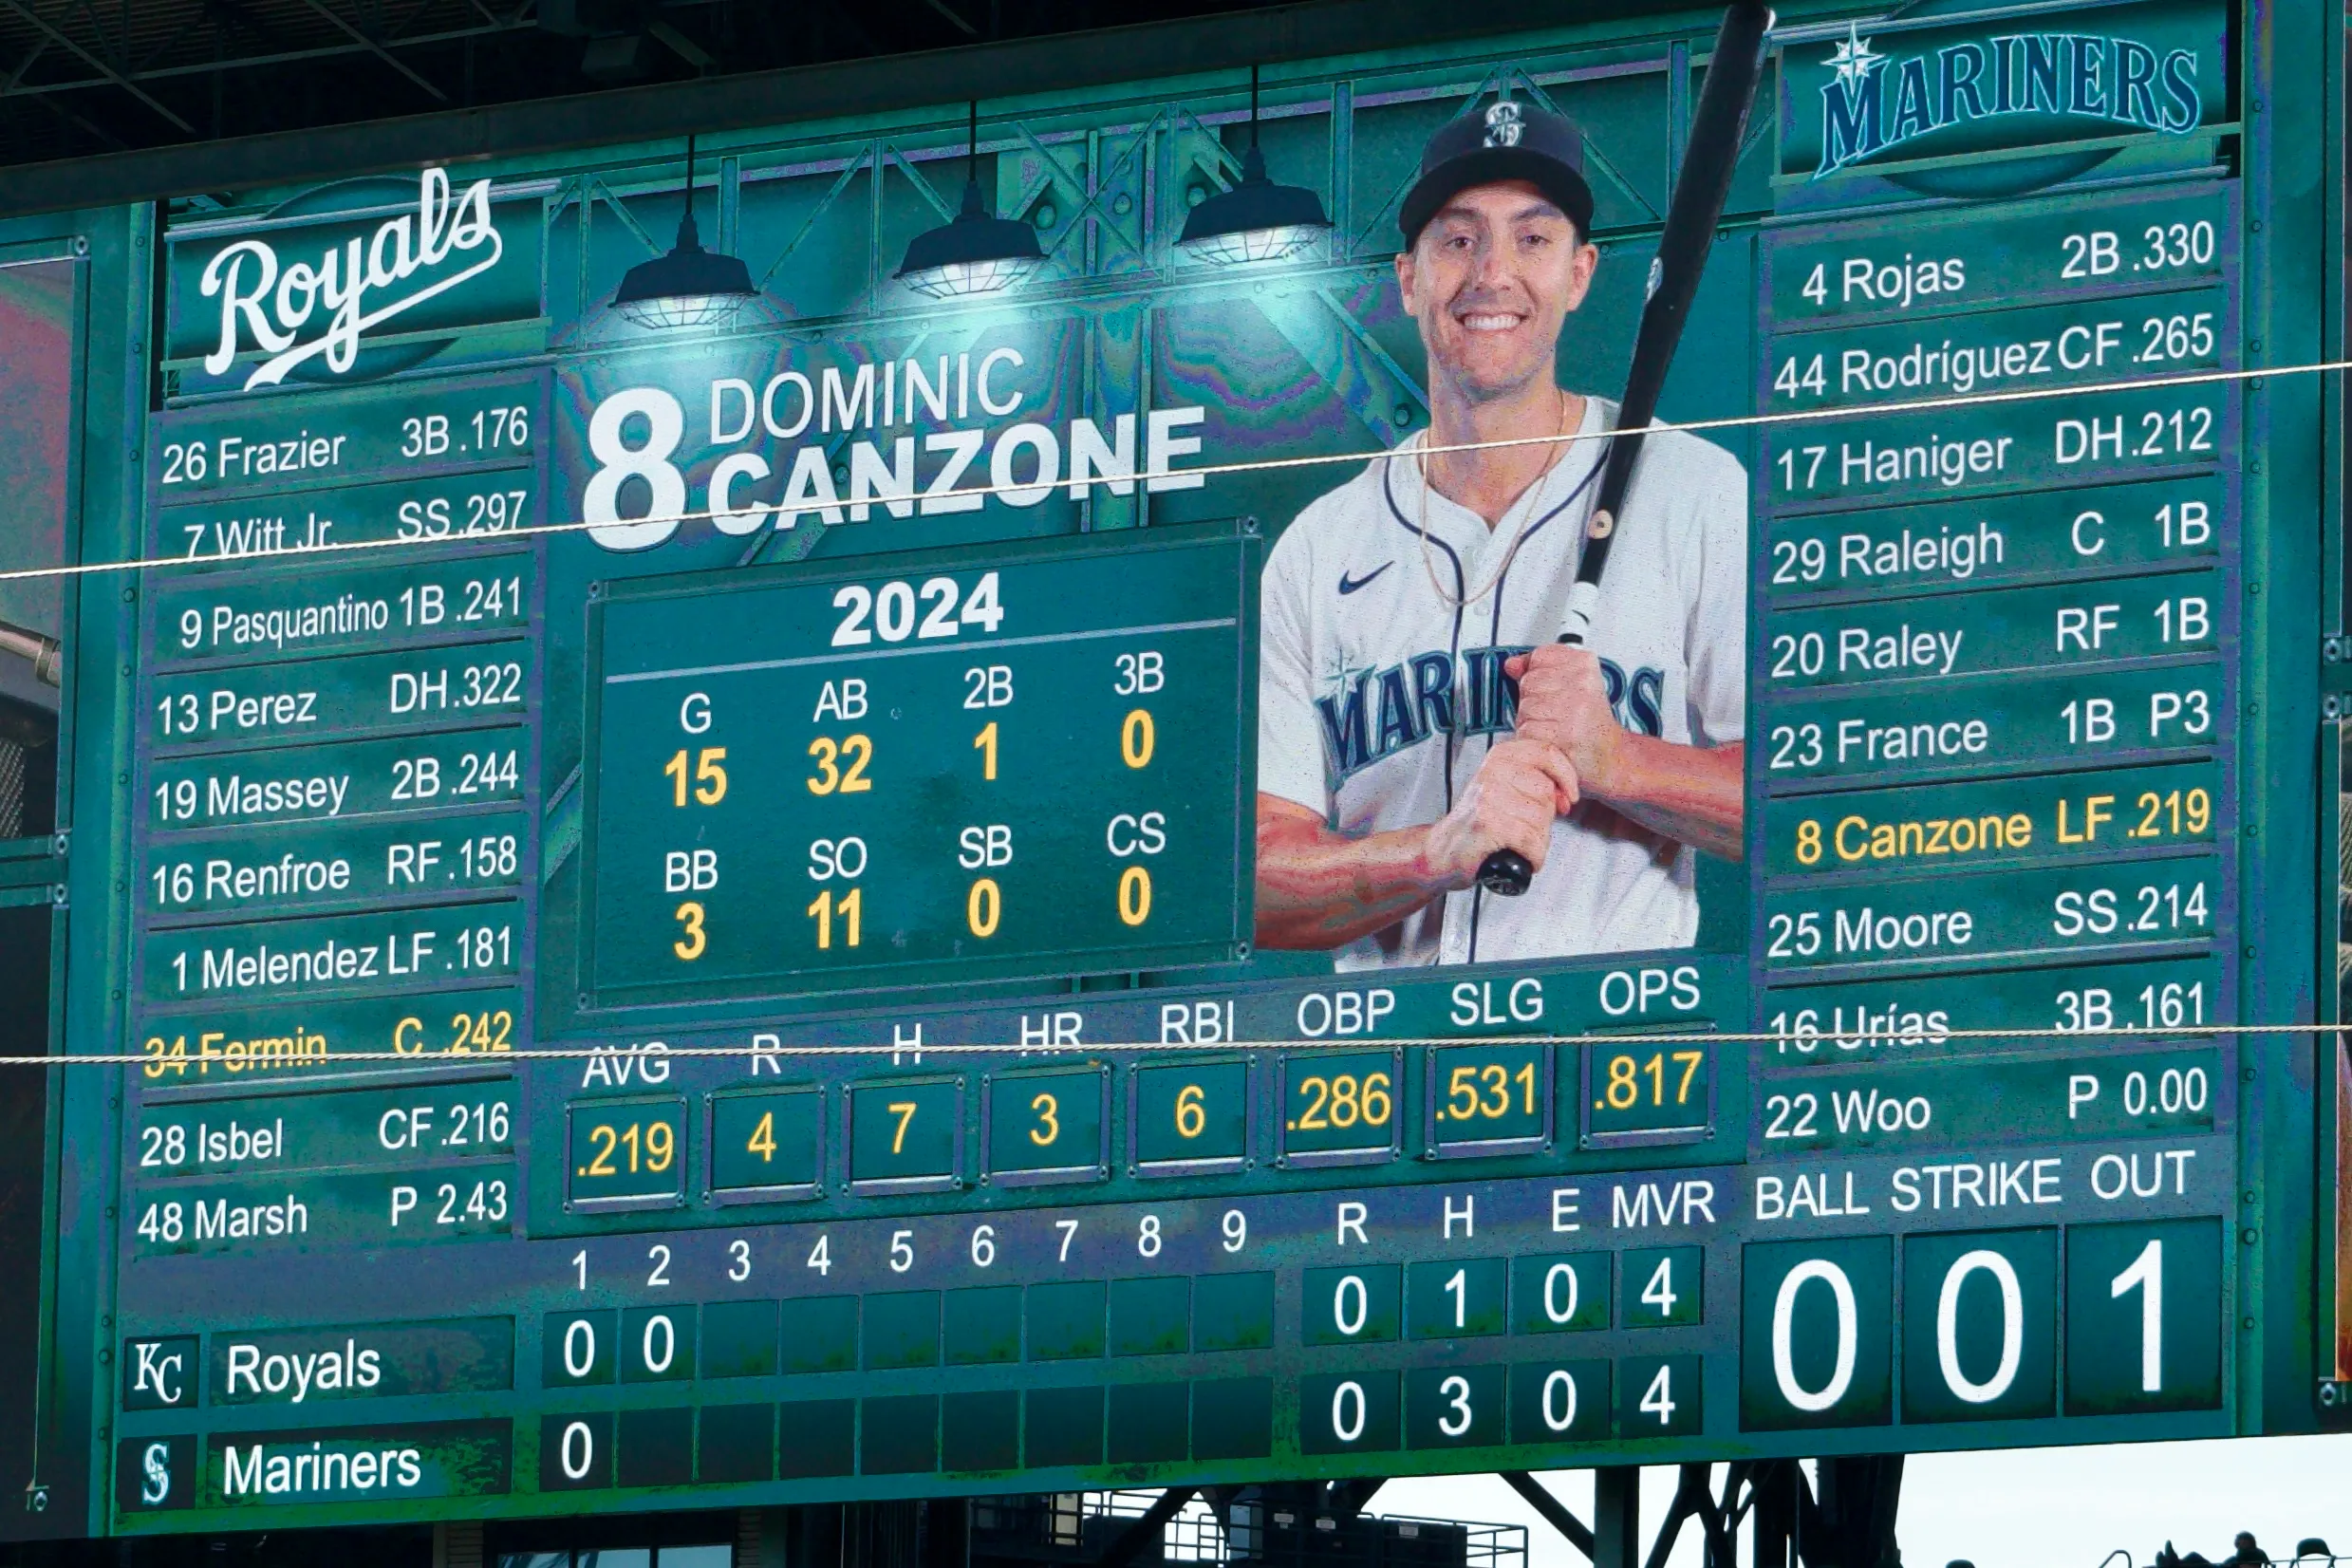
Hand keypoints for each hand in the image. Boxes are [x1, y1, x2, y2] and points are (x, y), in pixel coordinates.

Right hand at [1425, 737, 1579, 886]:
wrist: (1442, 851)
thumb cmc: (1478, 822)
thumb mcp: (1505, 788)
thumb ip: (1535, 781)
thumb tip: (1567, 794)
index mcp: (1500, 756)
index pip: (1547, 752)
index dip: (1566, 777)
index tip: (1569, 798)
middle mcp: (1492, 771)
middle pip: (1547, 793)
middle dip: (1545, 819)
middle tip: (1522, 828)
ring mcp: (1488, 796)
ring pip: (1542, 821)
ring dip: (1537, 841)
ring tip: (1515, 842)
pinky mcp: (1487, 823)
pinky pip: (1531, 842)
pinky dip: (1532, 856)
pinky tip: (1518, 856)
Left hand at [1506, 644, 1626, 797]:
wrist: (1610, 758)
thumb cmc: (1589, 722)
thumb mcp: (1573, 684)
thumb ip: (1539, 669)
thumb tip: (1510, 665)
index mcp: (1585, 665)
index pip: (1540, 657)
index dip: (1541, 676)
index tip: (1558, 689)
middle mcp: (1582, 684)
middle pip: (1528, 683)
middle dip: (1535, 701)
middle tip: (1559, 715)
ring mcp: (1573, 709)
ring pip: (1525, 709)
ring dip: (1533, 723)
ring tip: (1557, 729)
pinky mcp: (1563, 736)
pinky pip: (1526, 732)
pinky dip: (1534, 741)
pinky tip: (1554, 742)